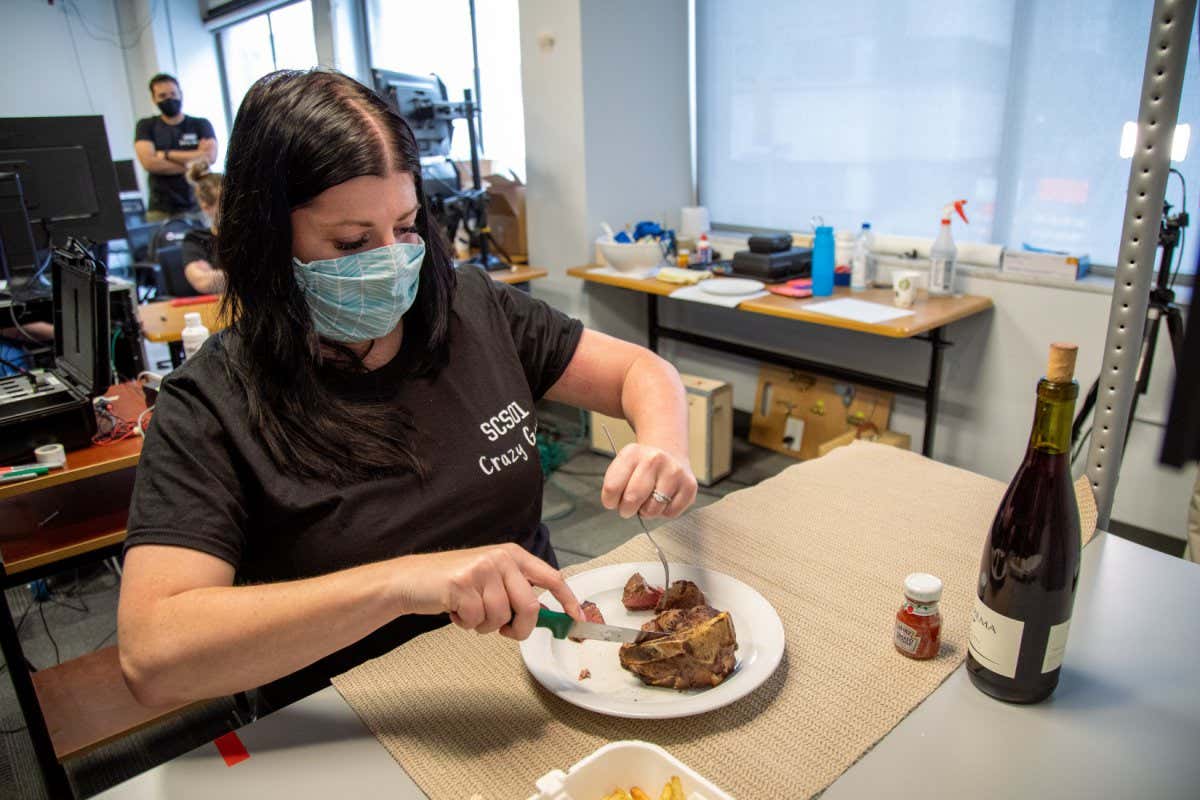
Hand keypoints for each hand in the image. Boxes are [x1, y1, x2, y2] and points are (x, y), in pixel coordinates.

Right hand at [393, 544, 581, 639]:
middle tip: (504, 630)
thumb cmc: (453, 584)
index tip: (577, 619)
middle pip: (530, 606)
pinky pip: (478, 620)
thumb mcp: (491, 578)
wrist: (411, 580)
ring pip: (502, 617)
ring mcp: (482, 569)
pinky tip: (456, 610)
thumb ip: (517, 590)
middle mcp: (501, 558)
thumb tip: (548, 616)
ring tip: (470, 611)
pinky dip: (467, 624)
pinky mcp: (462, 584)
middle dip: (520, 628)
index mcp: (513, 555)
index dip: (568, 600)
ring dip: (486, 626)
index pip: (551, 577)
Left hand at [602, 443, 697, 519]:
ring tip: (648, 500)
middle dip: (626, 510)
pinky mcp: (689, 485)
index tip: (613, 501)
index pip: (612, 487)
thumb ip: (614, 485)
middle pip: (632, 499)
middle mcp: (654, 459)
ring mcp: (674, 472)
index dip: (610, 501)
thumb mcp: (623, 467)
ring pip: (652, 509)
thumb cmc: (641, 468)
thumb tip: (617, 506)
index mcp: (632, 453)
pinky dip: (664, 512)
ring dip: (646, 512)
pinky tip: (663, 499)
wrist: (669, 455)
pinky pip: (670, 513)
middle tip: (628, 507)